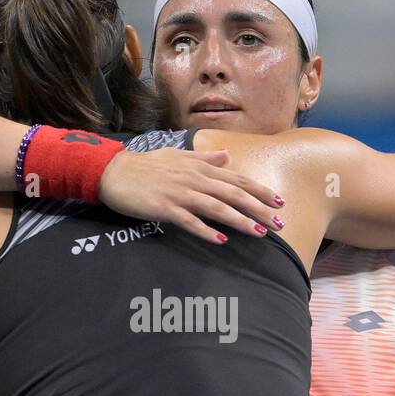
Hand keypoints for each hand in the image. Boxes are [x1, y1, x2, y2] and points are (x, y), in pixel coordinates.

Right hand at [99, 148, 285, 242]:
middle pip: (233, 194)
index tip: (280, 201)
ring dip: (240, 220)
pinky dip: (206, 230)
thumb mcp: (178, 157)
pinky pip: (189, 221)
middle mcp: (194, 179)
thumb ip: (204, 158)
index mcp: (200, 168)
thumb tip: (226, 155)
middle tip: (280, 222)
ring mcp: (180, 194)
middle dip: (259, 208)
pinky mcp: (165, 208)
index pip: (237, 179)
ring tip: (260, 233)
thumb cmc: (146, 166)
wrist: (113, 171)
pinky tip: (221, 240)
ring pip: (217, 207)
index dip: (260, 191)